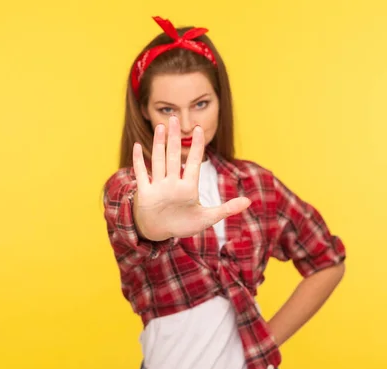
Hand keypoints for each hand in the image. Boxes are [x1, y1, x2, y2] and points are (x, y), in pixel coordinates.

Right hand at [132, 116, 250, 240]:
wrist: (161, 233)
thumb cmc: (184, 225)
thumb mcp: (207, 218)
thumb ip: (227, 209)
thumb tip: (249, 201)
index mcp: (189, 188)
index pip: (194, 163)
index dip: (197, 146)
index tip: (198, 129)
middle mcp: (173, 183)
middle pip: (174, 156)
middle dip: (175, 138)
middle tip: (174, 118)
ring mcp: (158, 187)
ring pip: (158, 161)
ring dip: (159, 144)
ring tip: (160, 126)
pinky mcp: (146, 193)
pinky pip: (140, 174)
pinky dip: (138, 161)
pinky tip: (138, 146)